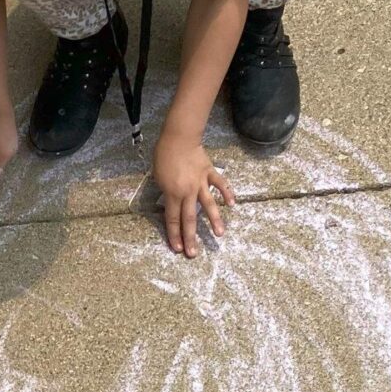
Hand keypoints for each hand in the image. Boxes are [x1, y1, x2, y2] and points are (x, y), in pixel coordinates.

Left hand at [153, 130, 232, 257]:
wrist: (178, 137)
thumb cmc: (163, 156)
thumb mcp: (158, 177)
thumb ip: (166, 192)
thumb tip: (172, 203)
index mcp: (172, 193)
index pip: (172, 219)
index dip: (174, 235)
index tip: (177, 249)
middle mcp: (187, 191)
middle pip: (189, 218)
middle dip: (191, 237)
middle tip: (193, 253)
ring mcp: (200, 182)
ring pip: (208, 205)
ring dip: (214, 221)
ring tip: (220, 235)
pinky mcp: (209, 172)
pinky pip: (220, 184)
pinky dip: (227, 193)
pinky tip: (232, 204)